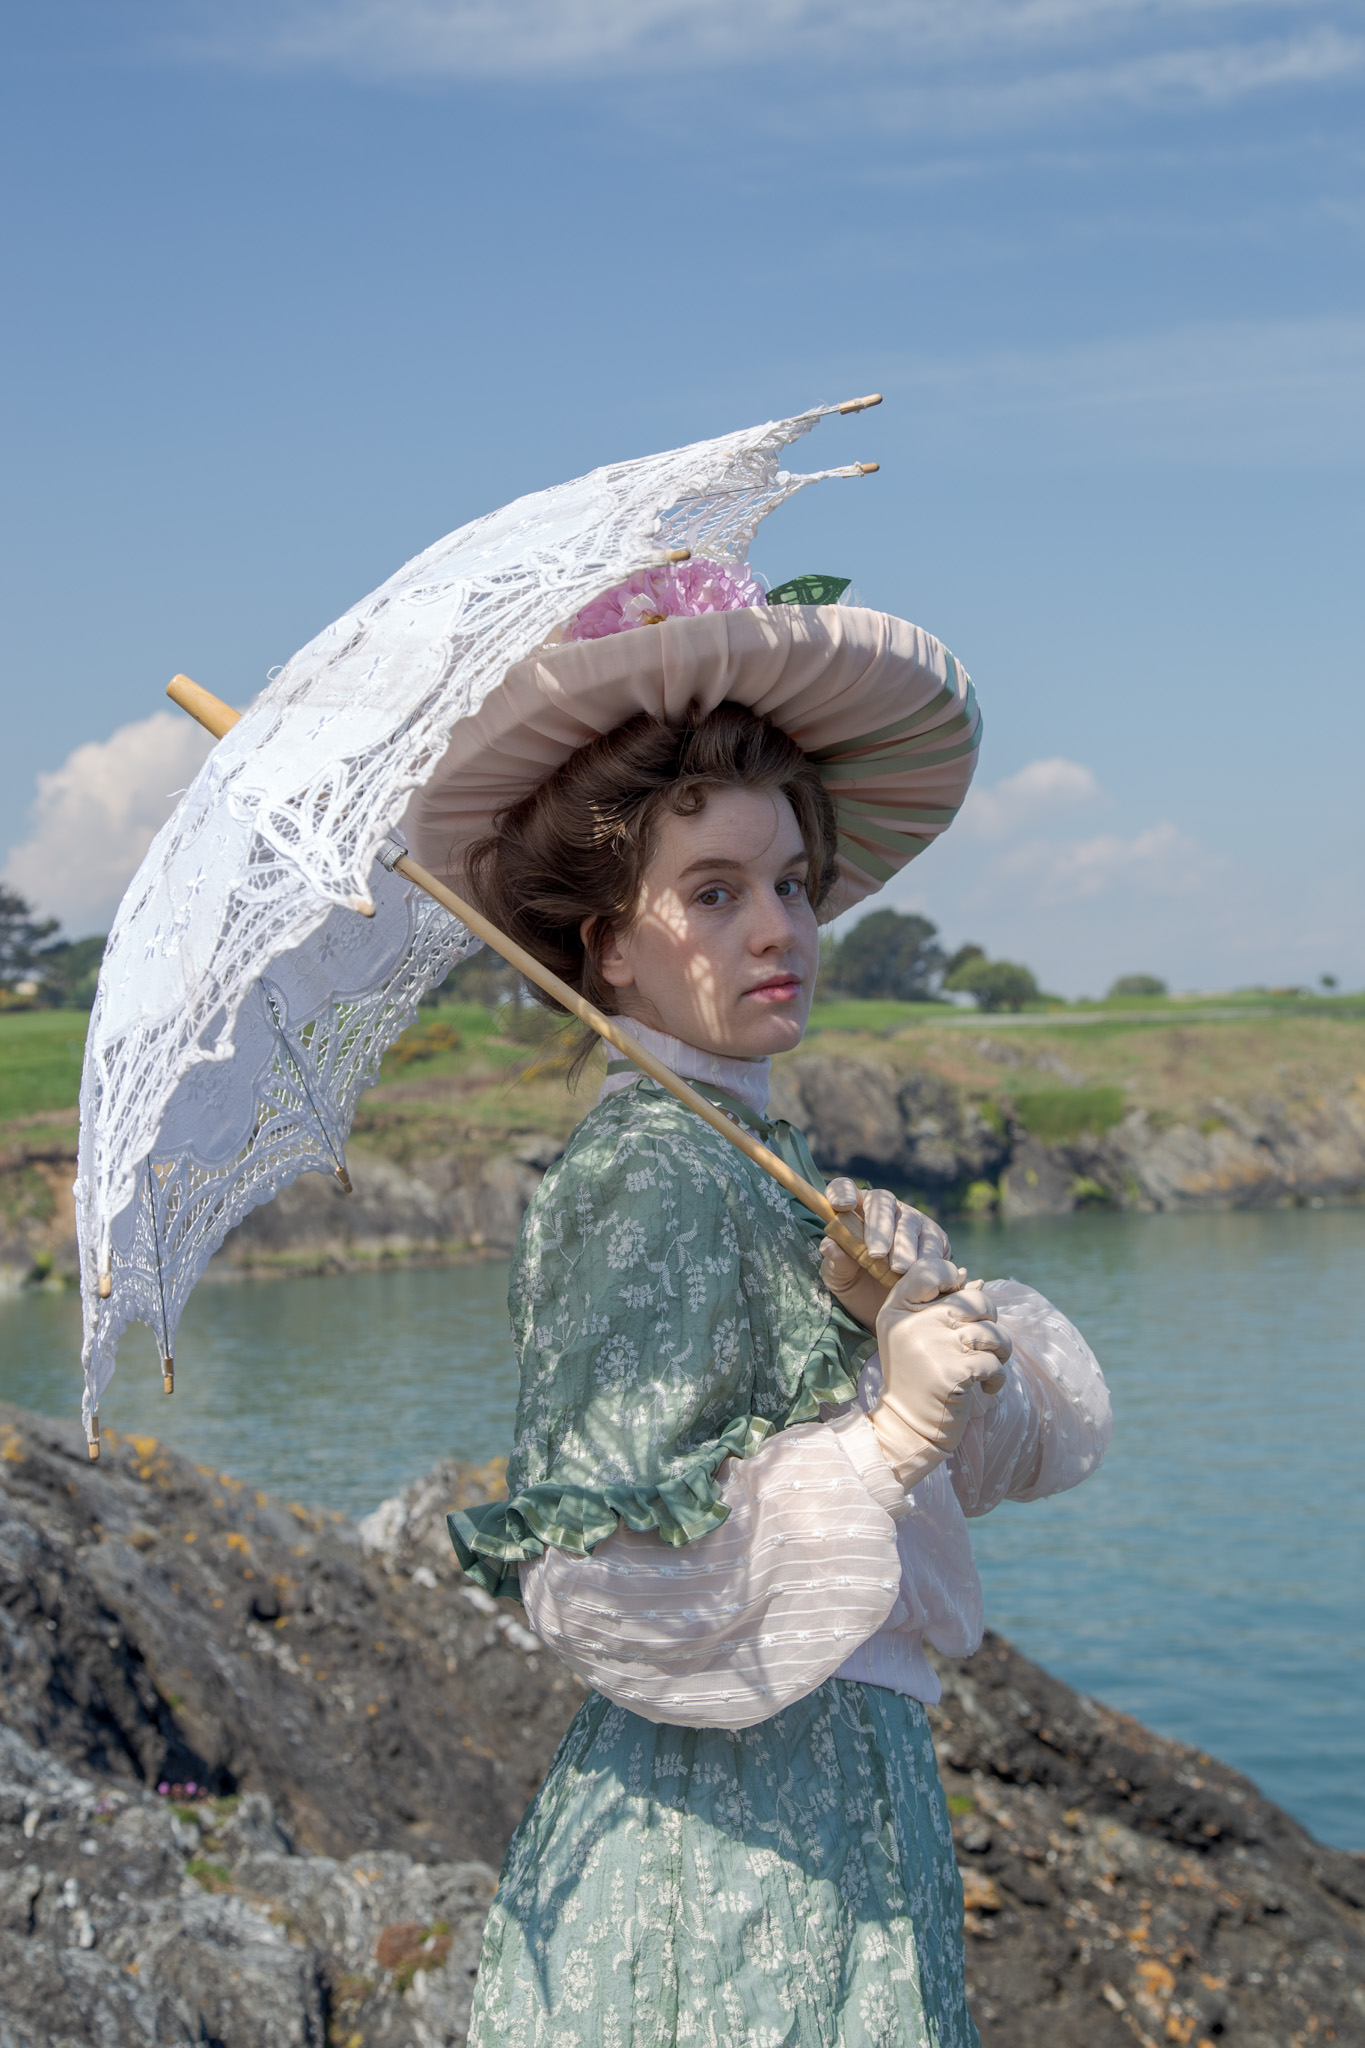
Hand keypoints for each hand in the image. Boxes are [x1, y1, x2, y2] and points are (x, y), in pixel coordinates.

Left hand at [819, 1178, 964, 1329]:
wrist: (889, 1310)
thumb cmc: (857, 1285)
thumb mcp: (839, 1278)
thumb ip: (836, 1261)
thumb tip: (829, 1245)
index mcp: (854, 1210)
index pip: (845, 1188)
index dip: (842, 1191)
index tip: (842, 1205)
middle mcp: (885, 1209)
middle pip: (883, 1201)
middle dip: (880, 1227)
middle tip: (876, 1254)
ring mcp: (912, 1221)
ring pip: (910, 1223)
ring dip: (904, 1246)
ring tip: (899, 1270)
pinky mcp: (936, 1239)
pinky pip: (934, 1243)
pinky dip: (927, 1259)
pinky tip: (921, 1275)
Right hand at [870, 1279, 1012, 1487]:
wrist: (908, 1426)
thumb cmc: (917, 1376)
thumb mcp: (915, 1334)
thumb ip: (939, 1304)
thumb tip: (974, 1279)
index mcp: (898, 1309)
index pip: (929, 1269)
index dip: (951, 1277)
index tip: (956, 1302)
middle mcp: (912, 1323)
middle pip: (975, 1300)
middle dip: (989, 1321)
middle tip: (981, 1343)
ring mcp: (932, 1346)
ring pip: (992, 1332)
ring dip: (999, 1352)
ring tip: (987, 1366)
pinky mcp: (953, 1373)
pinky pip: (994, 1363)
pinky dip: (996, 1378)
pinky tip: (983, 1388)